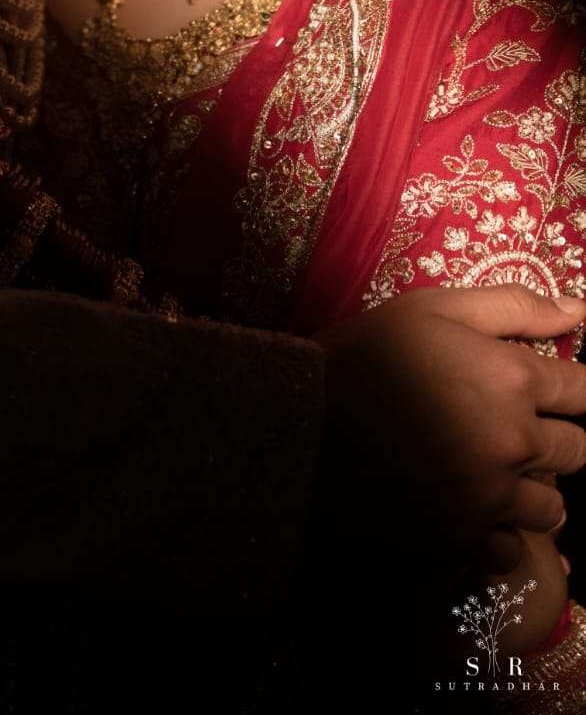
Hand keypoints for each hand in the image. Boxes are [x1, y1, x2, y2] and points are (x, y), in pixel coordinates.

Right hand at [314, 286, 585, 575]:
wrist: (300, 422)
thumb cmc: (365, 355)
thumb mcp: (431, 310)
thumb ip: (511, 307)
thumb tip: (578, 311)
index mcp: (513, 378)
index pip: (584, 389)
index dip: (569, 387)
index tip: (548, 388)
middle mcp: (514, 441)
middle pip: (577, 450)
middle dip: (552, 436)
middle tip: (506, 424)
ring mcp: (490, 495)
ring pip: (551, 507)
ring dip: (531, 490)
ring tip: (490, 470)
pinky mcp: (461, 537)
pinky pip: (510, 550)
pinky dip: (498, 534)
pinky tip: (470, 509)